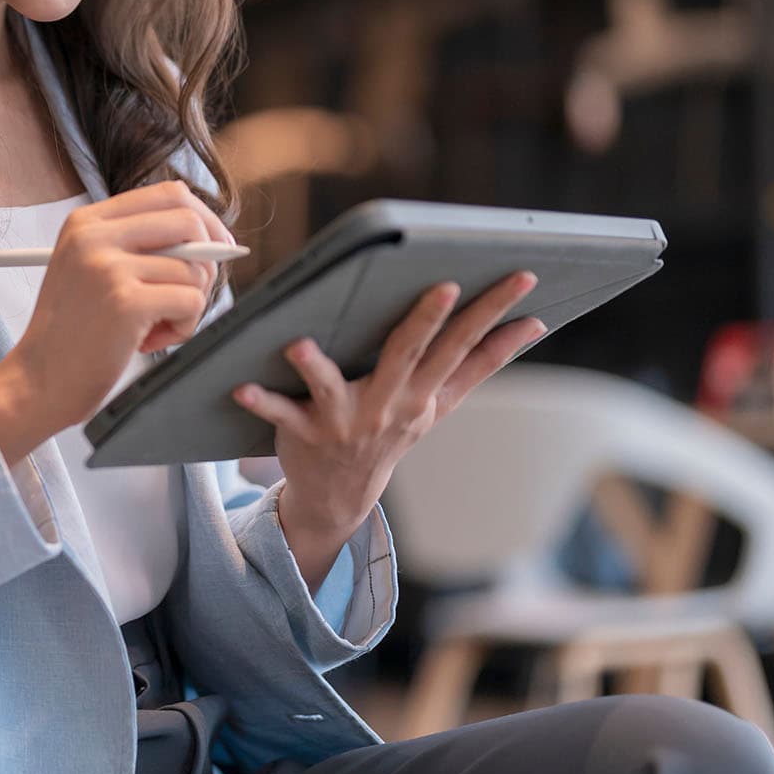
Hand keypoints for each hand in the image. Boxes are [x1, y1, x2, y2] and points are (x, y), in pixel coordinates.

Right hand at [0, 180, 234, 463]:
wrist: (38, 380)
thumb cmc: (74, 332)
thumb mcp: (91, 269)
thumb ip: (139, 245)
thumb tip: (210, 236)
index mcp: (86, 222)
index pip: (167, 194)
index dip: (203, 219)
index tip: (215, 245)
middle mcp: (94, 236)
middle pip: (189, 221)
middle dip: (207, 259)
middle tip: (190, 292)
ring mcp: (108, 267)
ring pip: (194, 268)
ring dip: (188, 305)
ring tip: (153, 326)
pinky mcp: (125, 302)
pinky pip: (191, 302)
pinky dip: (184, 327)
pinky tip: (151, 340)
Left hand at [231, 274, 547, 562]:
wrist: (341, 494)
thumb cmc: (394, 428)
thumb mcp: (441, 402)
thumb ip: (482, 362)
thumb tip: (535, 325)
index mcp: (424, 393)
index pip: (464, 346)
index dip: (494, 313)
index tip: (523, 279)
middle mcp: (388, 405)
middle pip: (410, 355)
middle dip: (428, 321)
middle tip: (445, 286)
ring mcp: (344, 421)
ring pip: (332, 387)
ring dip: (315, 367)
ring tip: (300, 345)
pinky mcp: (303, 432)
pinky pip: (279, 415)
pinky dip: (260, 401)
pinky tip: (239, 385)